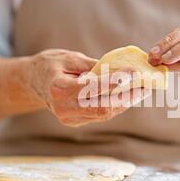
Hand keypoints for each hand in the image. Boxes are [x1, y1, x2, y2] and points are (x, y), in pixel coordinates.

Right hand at [24, 49, 149, 126]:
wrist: (33, 82)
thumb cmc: (51, 65)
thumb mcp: (70, 58)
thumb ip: (94, 66)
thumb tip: (121, 71)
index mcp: (58, 89)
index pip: (92, 89)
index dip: (115, 83)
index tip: (134, 73)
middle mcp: (63, 108)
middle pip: (102, 107)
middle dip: (127, 96)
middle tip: (146, 85)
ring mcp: (69, 118)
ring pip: (104, 113)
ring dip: (125, 102)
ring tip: (142, 89)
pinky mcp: (75, 122)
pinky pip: (101, 115)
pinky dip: (116, 105)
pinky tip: (128, 95)